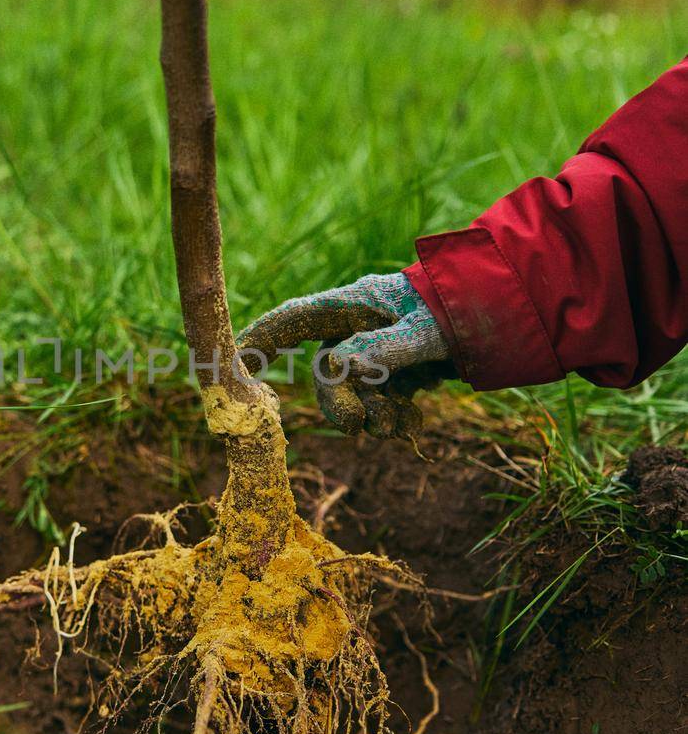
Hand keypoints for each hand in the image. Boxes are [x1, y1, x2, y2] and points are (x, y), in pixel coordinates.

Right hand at [237, 272, 454, 437]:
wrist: (507, 314)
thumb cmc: (462, 310)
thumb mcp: (426, 330)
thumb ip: (384, 349)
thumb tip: (340, 366)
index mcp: (352, 306)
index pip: (291, 321)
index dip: (256, 342)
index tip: (226, 364)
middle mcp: (356, 329)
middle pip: (324, 374)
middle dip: (339, 405)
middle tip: (360, 427)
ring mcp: (376, 352)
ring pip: (354, 395)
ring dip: (373, 417)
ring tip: (402, 425)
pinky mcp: (398, 374)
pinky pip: (380, 404)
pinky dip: (394, 420)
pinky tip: (414, 425)